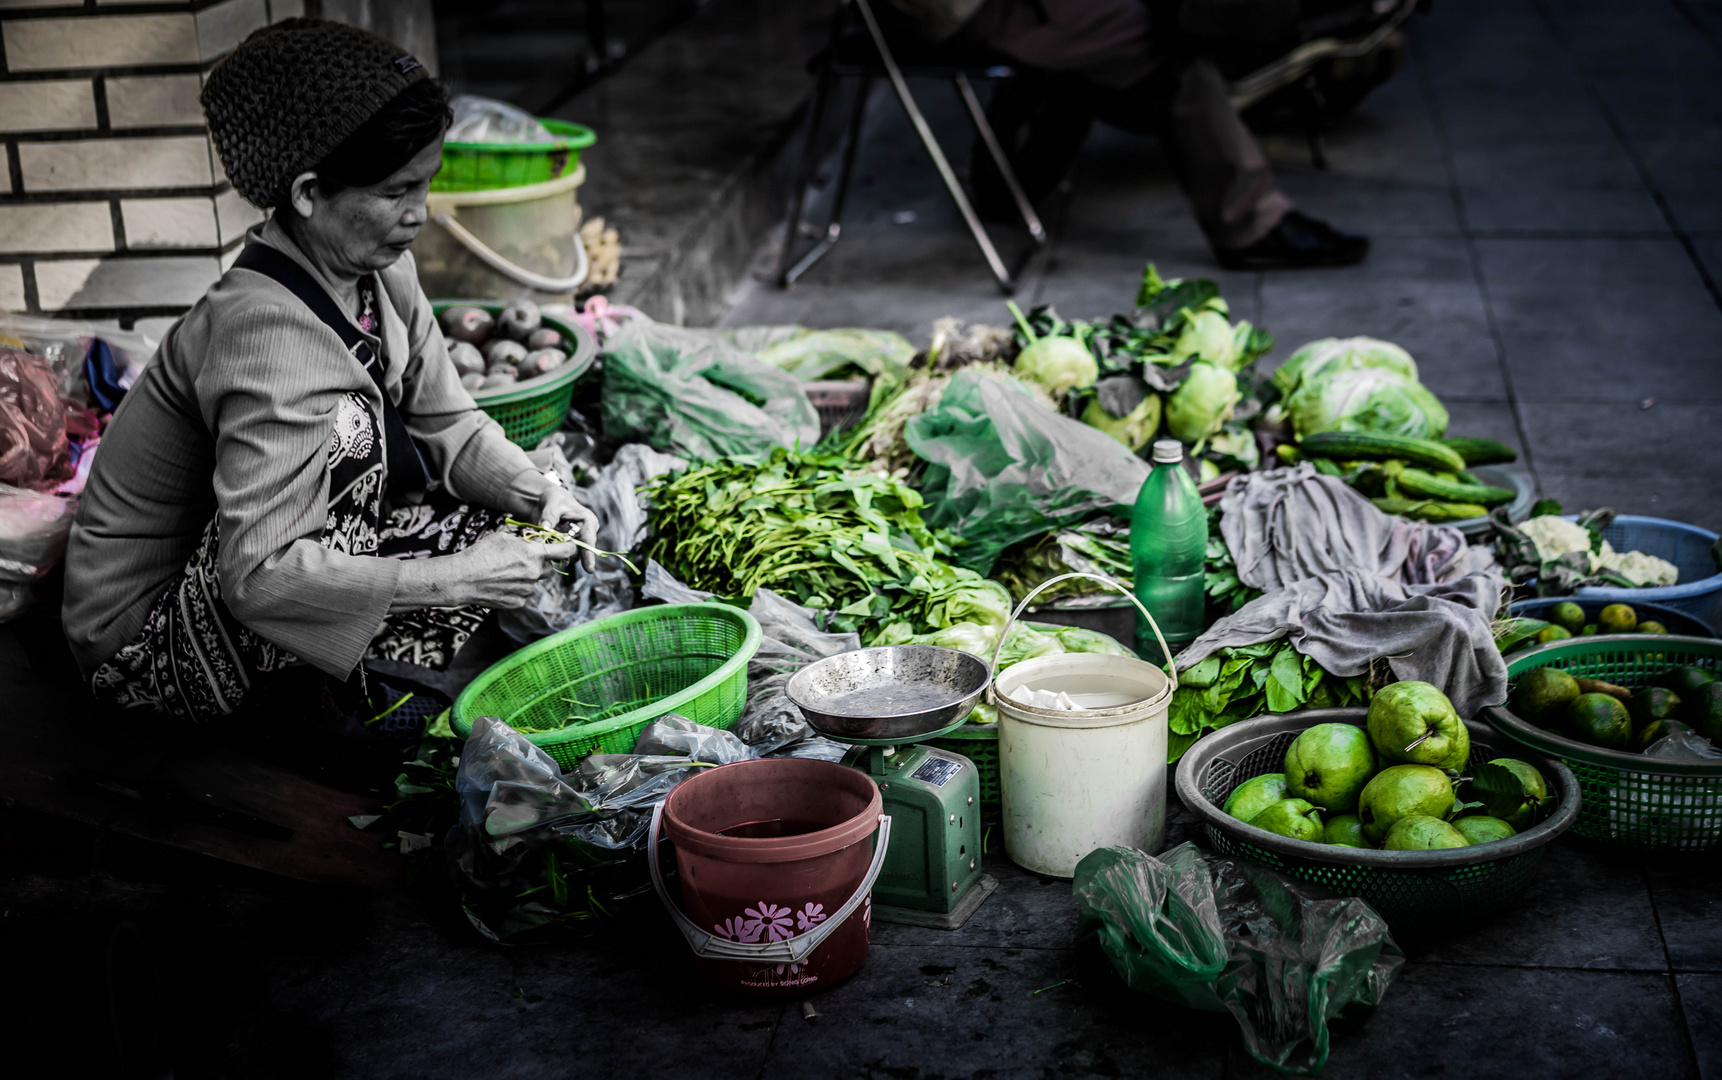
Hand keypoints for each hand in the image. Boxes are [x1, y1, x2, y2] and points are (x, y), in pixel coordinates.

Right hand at [447, 529, 576, 609]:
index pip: (565, 551)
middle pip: (550, 568)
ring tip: (507, 572)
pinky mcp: (518, 602)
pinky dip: (518, 588)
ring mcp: (527, 590)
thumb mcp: (503, 537)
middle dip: (542, 563)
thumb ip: (523, 541)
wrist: (462, 579)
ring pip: (535, 581)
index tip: (571, 546)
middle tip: (527, 559)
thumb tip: (532, 543)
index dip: (570, 547)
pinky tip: (502, 583)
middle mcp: (534, 573)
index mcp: (533, 554)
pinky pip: (524, 593)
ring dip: (528, 576)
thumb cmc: (480, 554)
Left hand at [536, 486, 599, 572]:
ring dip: (557, 552)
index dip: (589, 555)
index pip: (589, 541)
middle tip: (552, 551)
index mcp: (588, 522)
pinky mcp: (568, 547)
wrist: (549, 503)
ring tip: (544, 542)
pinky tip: (543, 544)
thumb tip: (545, 528)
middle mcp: (585, 534)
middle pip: (580, 551)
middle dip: (566, 553)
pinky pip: (561, 554)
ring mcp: (577, 542)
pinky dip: (552, 551)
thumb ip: (549, 516)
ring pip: (569, 555)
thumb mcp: (553, 504)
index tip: (589, 569)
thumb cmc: (555, 499)